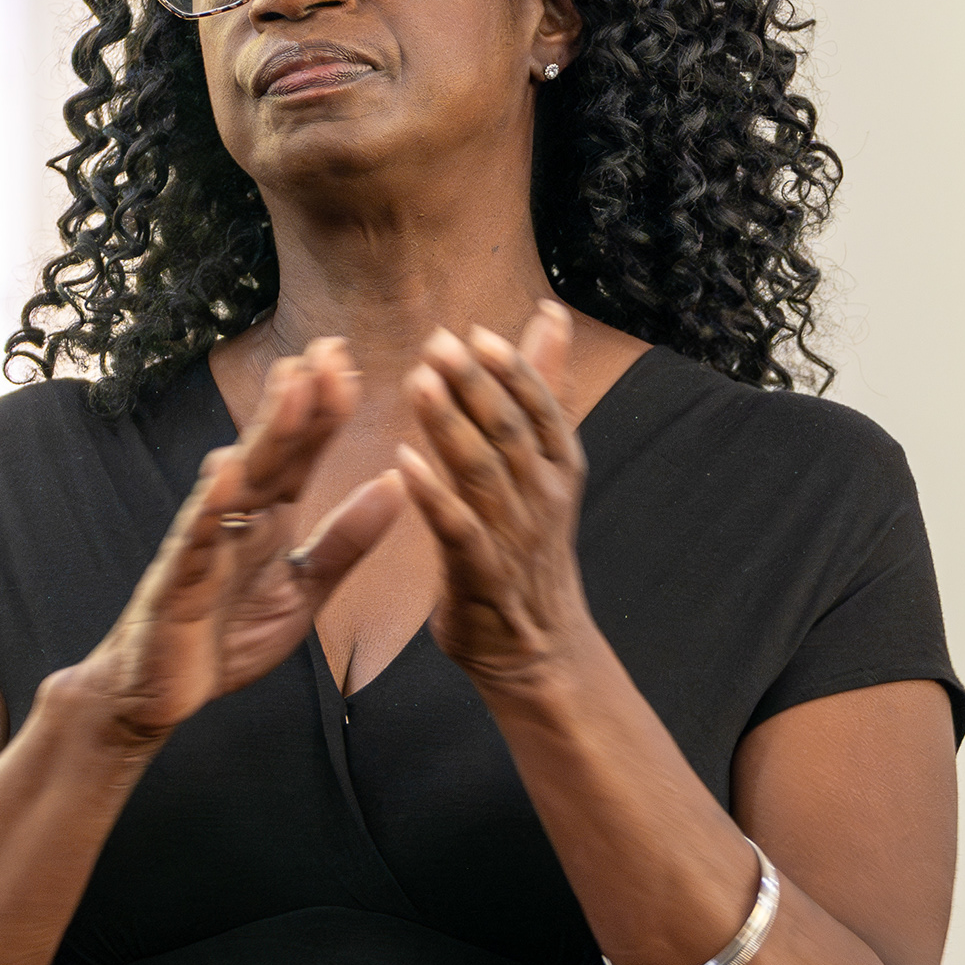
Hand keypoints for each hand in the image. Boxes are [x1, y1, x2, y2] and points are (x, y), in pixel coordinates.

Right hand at [57, 337, 401, 743]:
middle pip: (272, 449)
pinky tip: (225, 474)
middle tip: (326, 348)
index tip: (351, 363)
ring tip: (291, 388)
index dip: (326, 411)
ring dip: (263, 433)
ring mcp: (202, 542)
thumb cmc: (226, 635)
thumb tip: (397, 482)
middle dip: (299, 398)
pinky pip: (195, 538)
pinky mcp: (177, 580)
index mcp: (268, 517)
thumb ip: (347, 540)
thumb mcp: (306, 588)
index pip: (302, 454)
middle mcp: (234, 517)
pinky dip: (210, 507)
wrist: (159, 692)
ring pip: (237, 479)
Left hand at [397, 302, 595, 697]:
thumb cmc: (530, 545)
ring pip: (483, 473)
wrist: (537, 648)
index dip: (511, 371)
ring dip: (451, 427)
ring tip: (418, 384)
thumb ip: (541, 390)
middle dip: (475, 385)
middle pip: (510, 433)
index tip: (476, 333)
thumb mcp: (545, 463)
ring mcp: (516, 538)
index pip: (541, 409)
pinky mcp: (482, 575)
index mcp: (560, 468)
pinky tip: (403, 464)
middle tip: (438, 343)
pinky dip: (434, 496)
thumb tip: (550, 316)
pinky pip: (457, 530)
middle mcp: (544, 498)